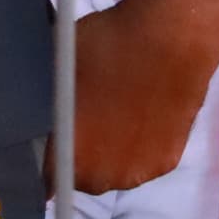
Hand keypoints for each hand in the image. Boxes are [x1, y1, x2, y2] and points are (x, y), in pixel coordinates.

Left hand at [60, 0, 218, 193]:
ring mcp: (139, 173)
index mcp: (71, 157)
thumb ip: (53, 103)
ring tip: (118, 116)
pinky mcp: (168, 162)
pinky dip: (140, 145)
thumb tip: (51, 111)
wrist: (171, 40)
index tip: (51, 142)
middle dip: (80, 157)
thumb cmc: (107, 47)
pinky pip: (144, 161)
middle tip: (86, 122)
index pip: (48, 177)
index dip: (47, 159)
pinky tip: (144, 115)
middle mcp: (104, 176)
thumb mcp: (62, 68)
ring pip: (116, 172)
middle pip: (83, 178)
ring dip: (111, 154)